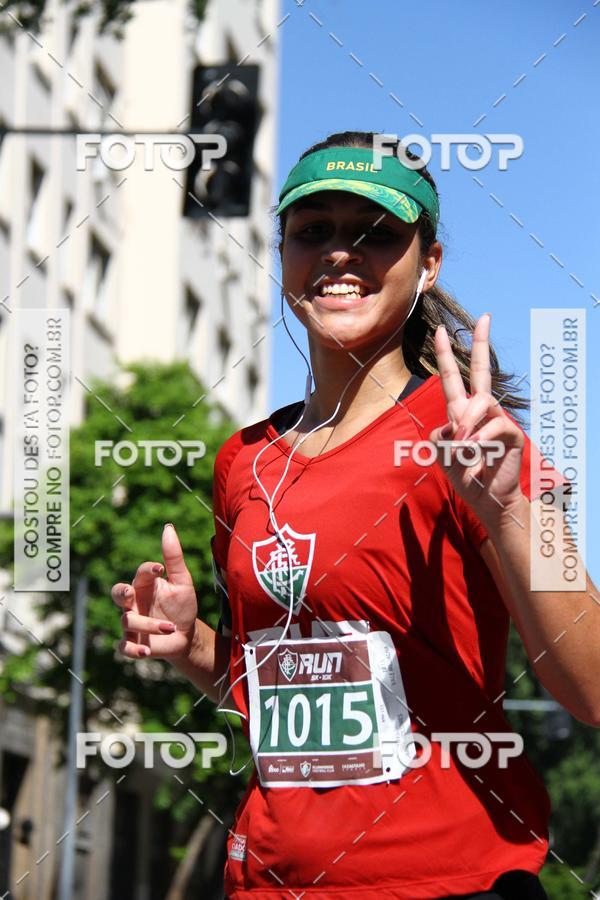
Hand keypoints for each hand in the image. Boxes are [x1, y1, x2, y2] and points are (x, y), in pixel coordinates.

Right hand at [112, 523, 198, 660]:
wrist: (186, 636)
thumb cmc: (182, 606)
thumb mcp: (183, 581)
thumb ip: (174, 557)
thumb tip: (168, 527)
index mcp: (145, 585)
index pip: (140, 573)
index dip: (147, 569)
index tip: (160, 568)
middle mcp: (134, 603)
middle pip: (116, 593)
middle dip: (121, 592)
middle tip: (130, 593)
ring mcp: (132, 623)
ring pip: (128, 621)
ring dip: (148, 624)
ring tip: (171, 627)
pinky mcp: (133, 643)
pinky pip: (124, 647)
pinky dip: (133, 650)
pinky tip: (147, 651)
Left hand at [428, 314, 524, 527]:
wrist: (484, 498)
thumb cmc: (463, 473)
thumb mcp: (440, 452)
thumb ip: (439, 434)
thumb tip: (456, 422)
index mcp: (460, 411)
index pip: (453, 377)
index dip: (445, 354)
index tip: (440, 330)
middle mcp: (480, 410)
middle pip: (482, 370)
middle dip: (481, 343)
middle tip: (484, 317)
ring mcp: (497, 419)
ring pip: (481, 401)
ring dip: (467, 422)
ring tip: (462, 446)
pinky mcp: (510, 433)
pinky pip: (494, 425)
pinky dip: (480, 438)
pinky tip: (475, 451)